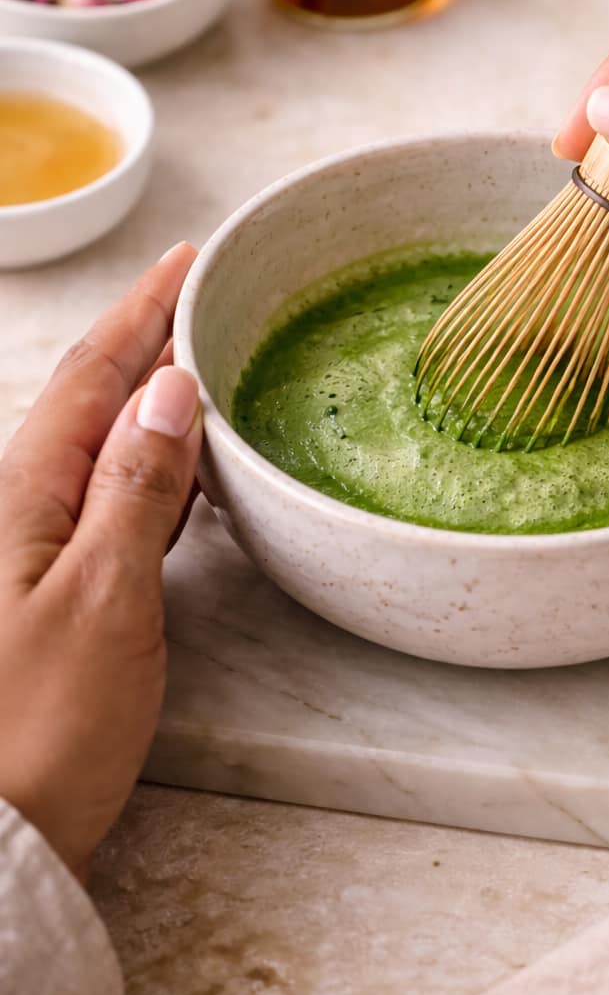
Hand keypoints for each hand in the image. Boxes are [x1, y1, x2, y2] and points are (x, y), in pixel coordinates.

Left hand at [0, 244, 201, 881]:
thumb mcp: (103, 599)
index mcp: (24, 496)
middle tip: (202, 300)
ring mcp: (33, 554)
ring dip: (148, 402)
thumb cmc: (38, 733)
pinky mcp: (53, 597)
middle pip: (88, 401)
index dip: (141, 313)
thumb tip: (170, 394)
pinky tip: (176, 476)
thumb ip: (135, 490)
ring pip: (96, 449)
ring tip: (200, 368)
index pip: (91, 376)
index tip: (187, 261)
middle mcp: (19, 512)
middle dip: (145, 341)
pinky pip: (104, 502)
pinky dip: (147, 468)